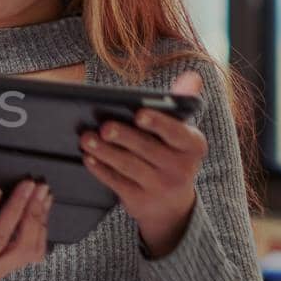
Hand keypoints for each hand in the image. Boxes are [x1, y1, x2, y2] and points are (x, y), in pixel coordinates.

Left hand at [80, 71, 208, 256]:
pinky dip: (101, 170)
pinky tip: (89, 158)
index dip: (158, 123)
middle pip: (147, 149)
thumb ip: (180, 103)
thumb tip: (191, 76)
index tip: (139, 114)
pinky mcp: (140, 201)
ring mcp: (160, 187)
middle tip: (104, 127)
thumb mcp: (181, 132)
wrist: (172, 205)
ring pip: (128, 166)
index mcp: (193, 146)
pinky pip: (117, 183)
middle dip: (124, 137)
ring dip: (105, 151)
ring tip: (87, 139)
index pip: (177, 133)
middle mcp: (181, 168)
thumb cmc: (172, 155)